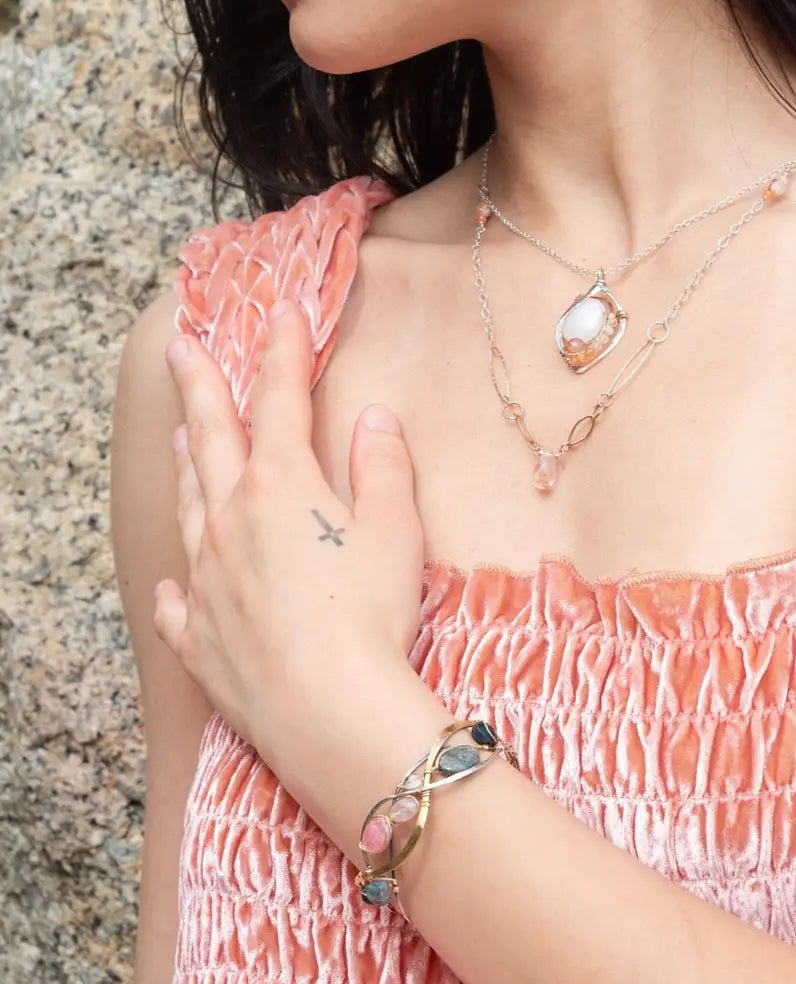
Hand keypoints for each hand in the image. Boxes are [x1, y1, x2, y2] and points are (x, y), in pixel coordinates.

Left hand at [152, 298, 424, 758]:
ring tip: (181, 441)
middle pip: (212, 438)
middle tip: (181, 348)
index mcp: (281, 487)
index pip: (280, 401)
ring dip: (187, 467)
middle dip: (201, 387)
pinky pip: (180, 600)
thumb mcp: (394, 529)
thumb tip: (375, 418)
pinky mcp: (202, 637)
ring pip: (190, 507)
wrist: (330, 708)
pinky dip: (179, 583)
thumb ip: (381, 467)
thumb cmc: (371, 613)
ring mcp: (208, 580)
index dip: (284, 350)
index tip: (283, 310)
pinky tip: (177, 581)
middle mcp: (232, 522)